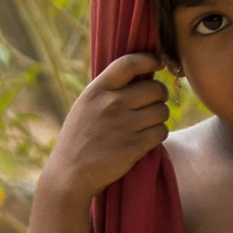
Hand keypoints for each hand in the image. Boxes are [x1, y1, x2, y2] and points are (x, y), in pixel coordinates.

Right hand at [45, 53, 170, 203]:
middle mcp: (111, 104)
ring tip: (146, 124)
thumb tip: (141, 74)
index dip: (149, 59)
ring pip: (162, 111)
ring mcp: (124, 125)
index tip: (159, 62)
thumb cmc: (79, 138)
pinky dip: (158, 135)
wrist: (70, 174)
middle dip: (159, 96)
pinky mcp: (134, 146)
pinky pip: (161, 132)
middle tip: (152, 103)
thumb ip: (108, 90)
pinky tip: (146, 139)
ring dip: (159, 118)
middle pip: (155, 89)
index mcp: (97, 90)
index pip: (129, 63)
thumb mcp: (85, 106)